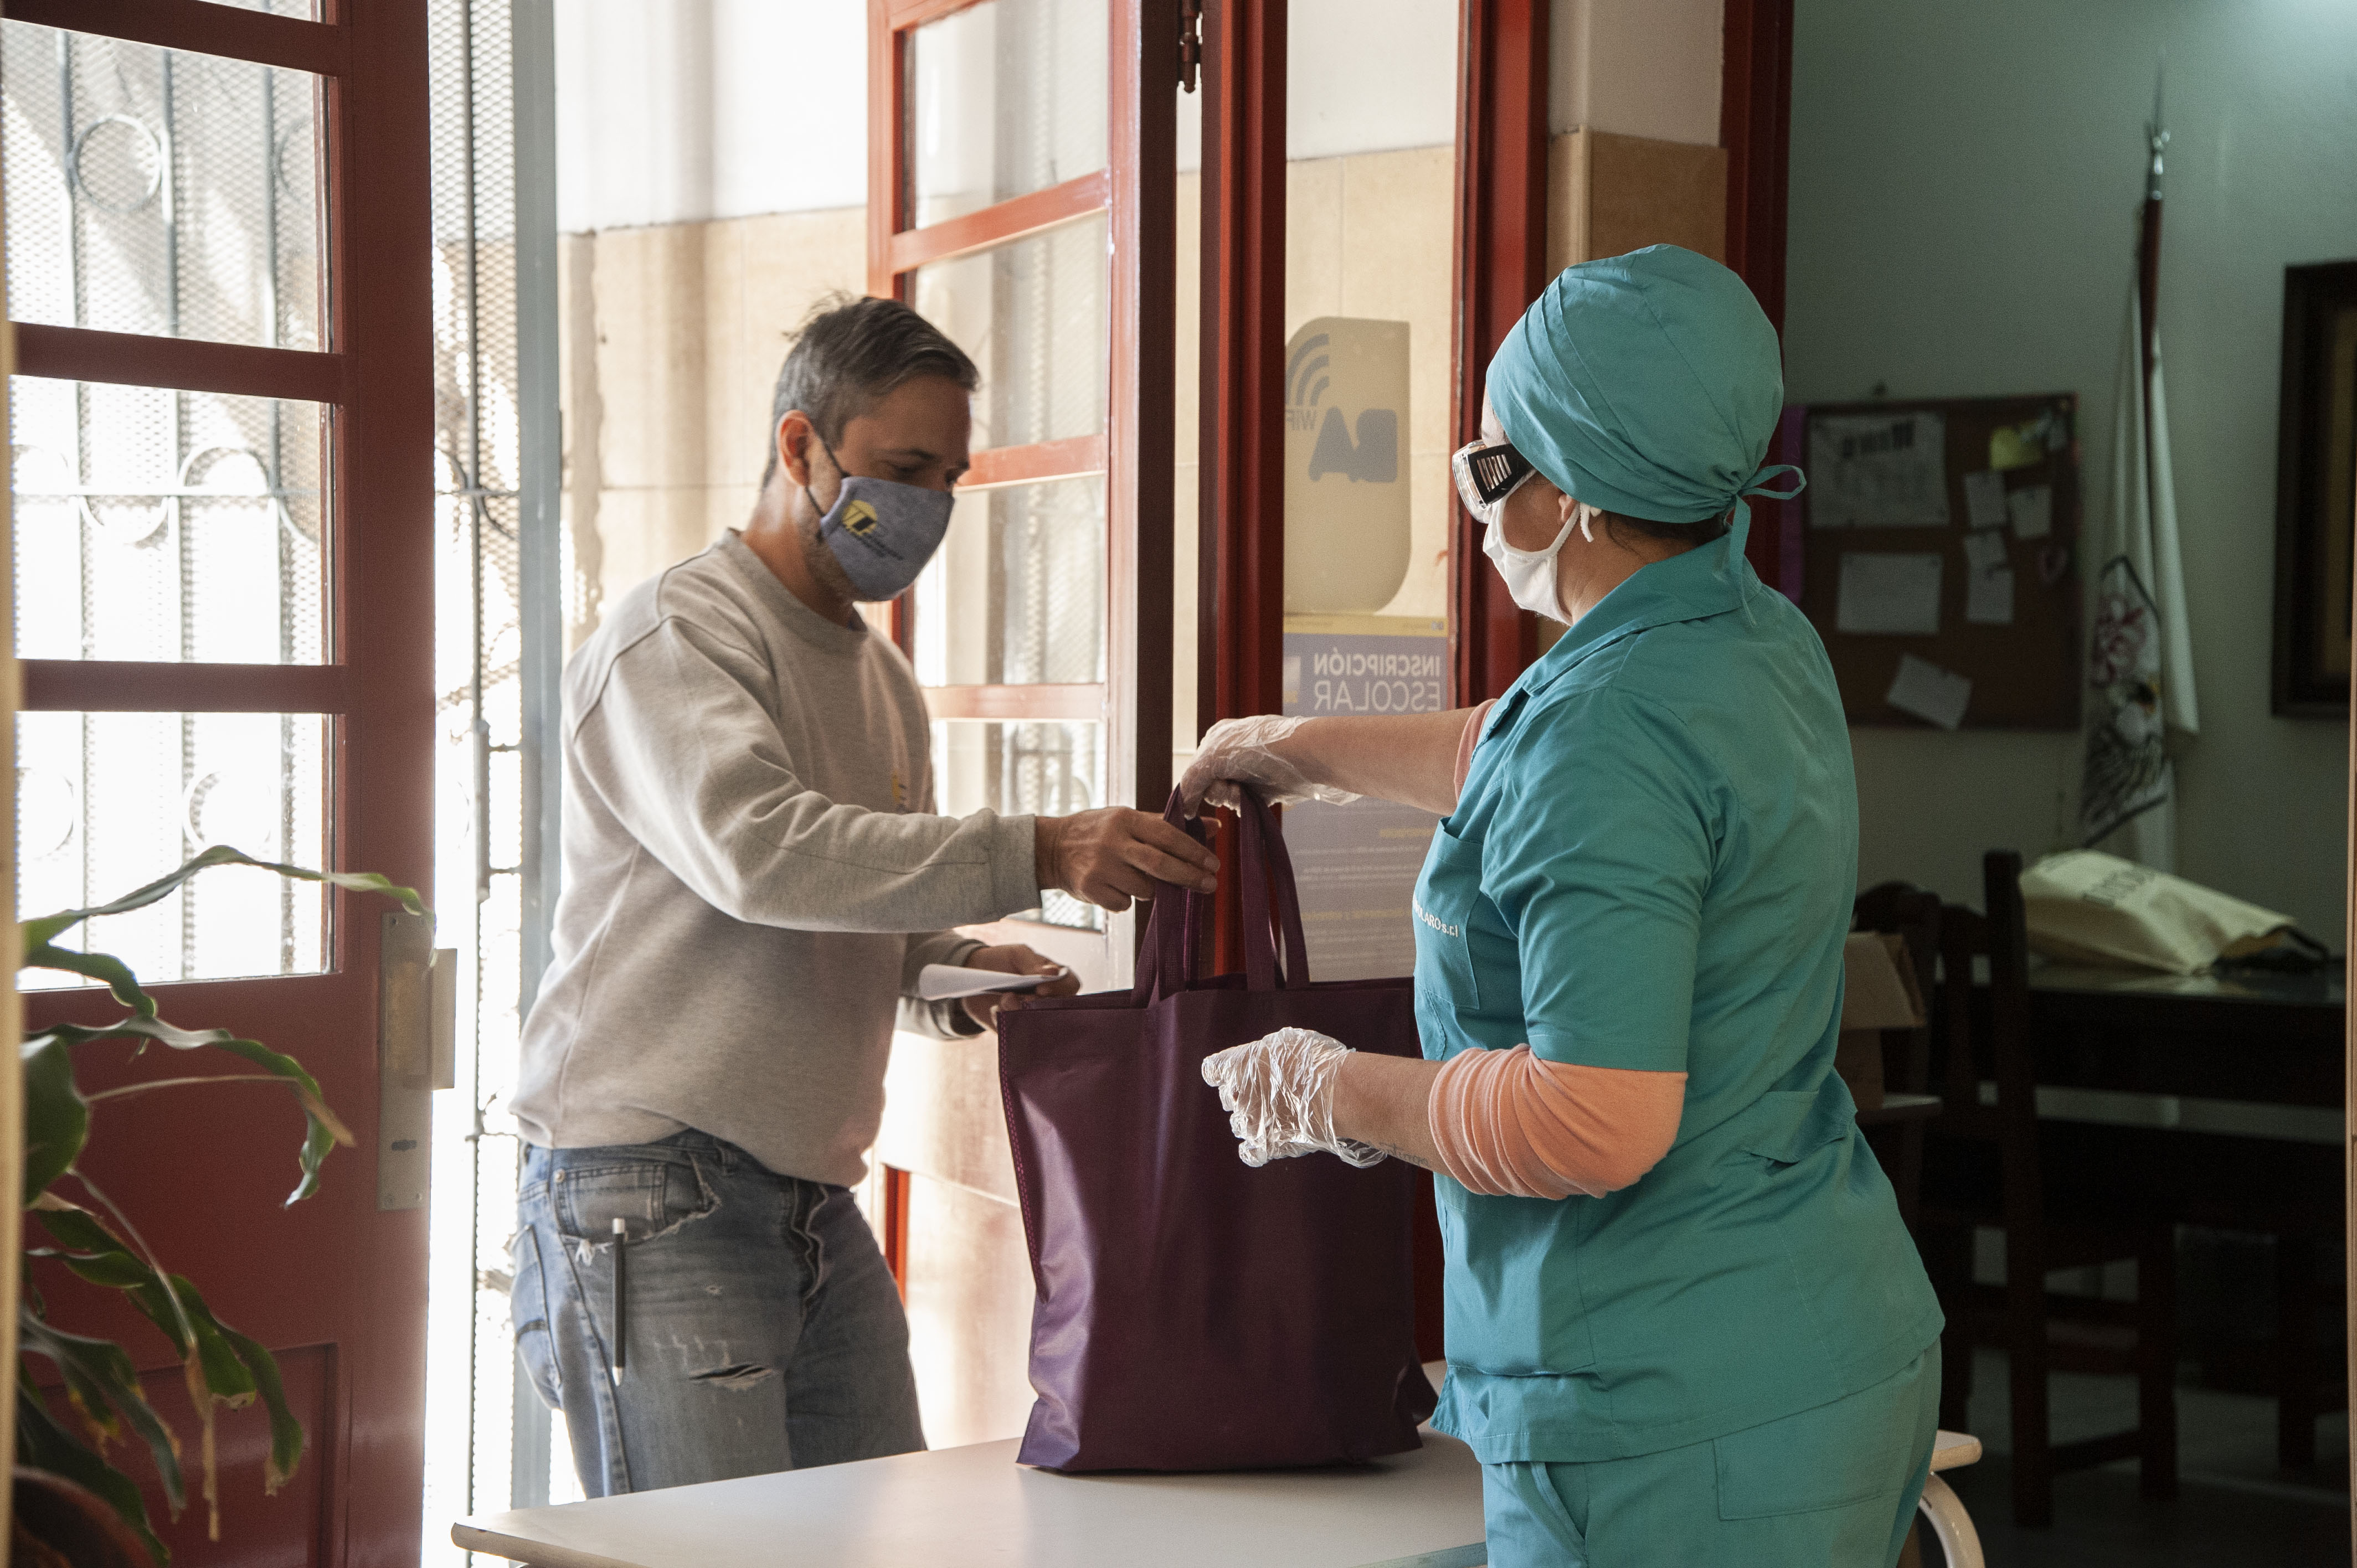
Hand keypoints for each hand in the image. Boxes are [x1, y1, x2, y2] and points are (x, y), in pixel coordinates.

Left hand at [959, 943, 1078, 1031]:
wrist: (974, 975)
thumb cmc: (1002, 961)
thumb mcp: (1017, 954)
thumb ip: (1033, 963)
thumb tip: (1052, 974)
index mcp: (1055, 979)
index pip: (1071, 985)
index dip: (1060, 989)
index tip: (1041, 988)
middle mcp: (1049, 1000)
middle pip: (1057, 1010)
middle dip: (1037, 1005)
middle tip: (1020, 998)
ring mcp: (1034, 1017)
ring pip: (1038, 1025)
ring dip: (1019, 1013)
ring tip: (1004, 1000)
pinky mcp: (1017, 1029)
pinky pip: (1016, 1033)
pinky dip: (1004, 1021)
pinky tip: (995, 1009)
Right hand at [1035, 808, 1219, 912]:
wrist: (1052, 848)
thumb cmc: (1100, 831)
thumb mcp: (1129, 819)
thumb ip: (1169, 824)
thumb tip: (1215, 827)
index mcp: (1125, 820)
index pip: (1167, 835)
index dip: (1194, 851)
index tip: (1213, 864)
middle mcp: (1112, 842)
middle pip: (1160, 865)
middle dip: (1189, 877)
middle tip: (1209, 885)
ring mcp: (1100, 867)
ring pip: (1144, 889)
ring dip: (1151, 889)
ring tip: (1135, 876)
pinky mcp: (1091, 889)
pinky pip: (1125, 904)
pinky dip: (1127, 898)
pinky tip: (1114, 885)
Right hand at [1177, 715, 1361, 816]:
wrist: (1306, 756)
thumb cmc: (1258, 749)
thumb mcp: (1214, 758)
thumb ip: (1192, 778)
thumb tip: (1183, 803)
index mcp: (1217, 739)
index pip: (1195, 769)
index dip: (1197, 785)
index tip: (1199, 797)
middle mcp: (1232, 754)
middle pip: (1210, 785)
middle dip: (1217, 791)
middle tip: (1230, 787)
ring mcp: (1250, 772)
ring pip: (1226, 798)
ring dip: (1231, 799)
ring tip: (1243, 792)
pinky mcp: (1266, 789)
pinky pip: (1245, 805)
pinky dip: (1245, 806)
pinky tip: (1252, 800)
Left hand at [1200, 1027, 1384, 1168]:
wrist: (1334, 1095)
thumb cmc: (1315, 1063)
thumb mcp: (1288, 1043)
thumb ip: (1268, 1054)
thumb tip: (1268, 1060)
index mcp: (1239, 1066)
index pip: (1213, 1070)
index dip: (1222, 1072)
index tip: (1232, 1073)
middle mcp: (1239, 1096)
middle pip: (1229, 1098)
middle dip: (1242, 1096)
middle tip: (1266, 1093)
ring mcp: (1250, 1124)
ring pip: (1238, 1125)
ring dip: (1252, 1120)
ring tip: (1276, 1116)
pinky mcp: (1265, 1146)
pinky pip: (1249, 1153)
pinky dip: (1255, 1149)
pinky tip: (1268, 1142)